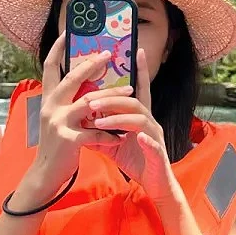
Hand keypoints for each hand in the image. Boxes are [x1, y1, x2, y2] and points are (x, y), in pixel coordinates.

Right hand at [15, 32, 119, 204]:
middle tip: (108, 54)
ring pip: (90, 103)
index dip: (57, 49)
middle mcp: (50, 107)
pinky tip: (121, 136)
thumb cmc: (57, 146)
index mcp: (48, 100)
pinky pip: (96, 132)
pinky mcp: (69, 139)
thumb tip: (86, 86)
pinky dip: (111, 134)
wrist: (46, 175)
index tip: (66, 32)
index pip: (50, 68)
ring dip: (113, 98)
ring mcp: (58, 123)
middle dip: (92, 65)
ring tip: (130, 93)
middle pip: (72, 79)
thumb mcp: (57, 120)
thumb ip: (67, 103)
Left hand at [79, 46, 179, 203]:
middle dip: (111, 98)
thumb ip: (98, 129)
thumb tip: (78, 117)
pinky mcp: (157, 154)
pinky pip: (152, 144)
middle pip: (133, 101)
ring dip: (118, 118)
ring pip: (140, 119)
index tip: (136, 49)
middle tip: (89, 100)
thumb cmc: (134, 160)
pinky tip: (135, 138)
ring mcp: (155, 137)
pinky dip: (144, 140)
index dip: (139, 70)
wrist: (154, 184)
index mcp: (139, 117)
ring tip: (97, 121)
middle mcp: (149, 122)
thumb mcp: (112, 143)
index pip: (138, 90)